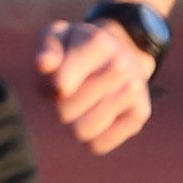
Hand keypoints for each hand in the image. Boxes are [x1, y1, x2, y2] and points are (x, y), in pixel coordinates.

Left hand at [33, 18, 154, 154]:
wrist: (119, 54)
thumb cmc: (77, 48)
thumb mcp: (58, 38)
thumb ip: (48, 50)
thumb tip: (42, 64)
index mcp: (98, 44)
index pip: (60, 86)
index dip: (48, 89)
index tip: (54, 80)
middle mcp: (120, 66)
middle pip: (65, 113)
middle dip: (59, 105)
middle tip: (67, 91)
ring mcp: (133, 90)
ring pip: (83, 132)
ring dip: (75, 122)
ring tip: (81, 103)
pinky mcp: (140, 114)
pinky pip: (99, 145)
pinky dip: (92, 136)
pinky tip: (96, 114)